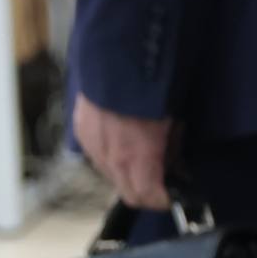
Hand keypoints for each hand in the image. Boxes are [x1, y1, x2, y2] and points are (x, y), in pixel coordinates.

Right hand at [73, 94, 175, 210]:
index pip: (147, 196)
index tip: (174, 195)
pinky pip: (97, 156)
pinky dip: (112, 157)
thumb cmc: (152, 87)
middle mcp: (110, 157)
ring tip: (144, 158)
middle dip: (147, 192)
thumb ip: (173, 149)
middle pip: (128, 193)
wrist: (116, 57)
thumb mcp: (174, 121)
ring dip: (128, 175)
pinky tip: (124, 141)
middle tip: (163, 181)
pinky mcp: (80, 131)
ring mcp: (91, 145)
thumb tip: (176, 166)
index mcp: (136, 156)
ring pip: (111, 176)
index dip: (163, 200)